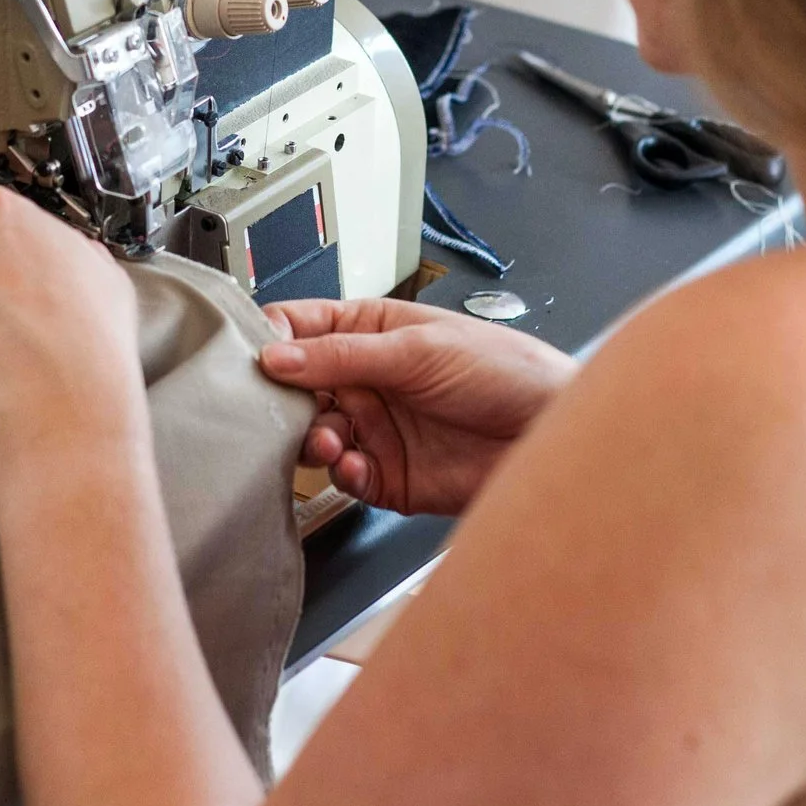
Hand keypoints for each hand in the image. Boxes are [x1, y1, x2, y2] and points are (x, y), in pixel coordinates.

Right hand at [257, 299, 576, 515]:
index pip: (302, 328)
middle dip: (283, 400)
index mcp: (372, 332)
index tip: (253, 357)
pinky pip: (347, 477)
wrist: (552, 432)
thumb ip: (343, 355)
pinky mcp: (390, 475)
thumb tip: (277, 355)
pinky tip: (354, 465)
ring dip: (312, 439)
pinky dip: (342, 474)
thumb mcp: (420, 349)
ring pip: (316, 436)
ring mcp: (378, 428)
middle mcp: (368, 379)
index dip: (272, 340)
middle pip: (298, 388)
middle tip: (280, 410)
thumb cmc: (508, 371)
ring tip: (328, 440)